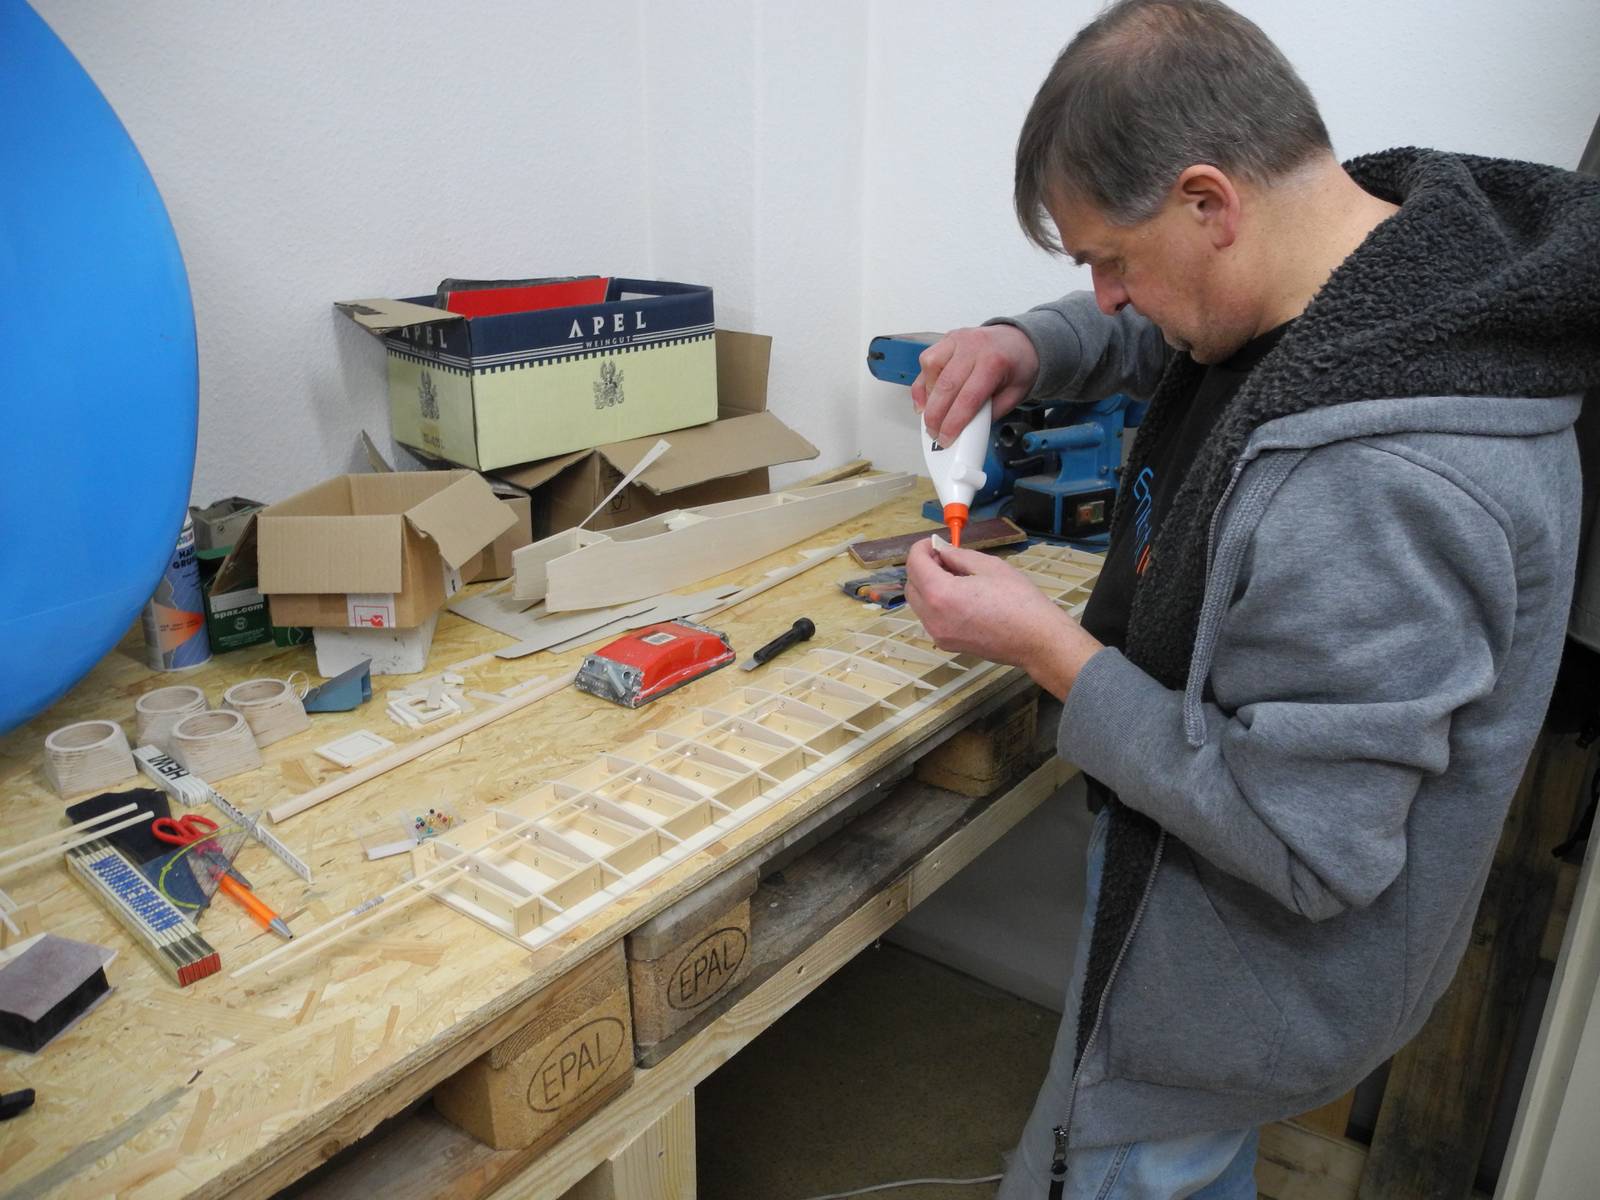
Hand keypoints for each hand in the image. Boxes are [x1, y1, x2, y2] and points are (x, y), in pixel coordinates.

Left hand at [903, 539, 1102, 699]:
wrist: (1036, 640)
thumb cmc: (1019, 600)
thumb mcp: (990, 567)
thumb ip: (959, 556)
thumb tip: (941, 550)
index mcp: (941, 594)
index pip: (914, 564)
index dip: (921, 548)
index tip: (935, 543)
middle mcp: (933, 617)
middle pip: (911, 585)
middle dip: (923, 567)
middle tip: (946, 558)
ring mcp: (938, 634)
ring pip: (918, 603)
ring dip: (928, 585)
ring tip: (956, 577)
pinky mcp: (946, 644)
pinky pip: (930, 618)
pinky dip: (936, 603)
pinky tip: (961, 596)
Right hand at [910, 324, 1038, 446]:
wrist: (1019, 340)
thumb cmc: (1017, 366)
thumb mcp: (1013, 395)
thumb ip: (989, 413)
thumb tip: (964, 431)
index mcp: (994, 362)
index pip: (968, 398)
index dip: (953, 423)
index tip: (946, 439)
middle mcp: (973, 347)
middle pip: (945, 386)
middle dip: (935, 416)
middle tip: (934, 433)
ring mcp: (958, 340)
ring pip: (931, 369)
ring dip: (928, 396)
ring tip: (932, 413)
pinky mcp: (947, 339)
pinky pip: (926, 360)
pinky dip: (923, 382)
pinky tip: (926, 398)